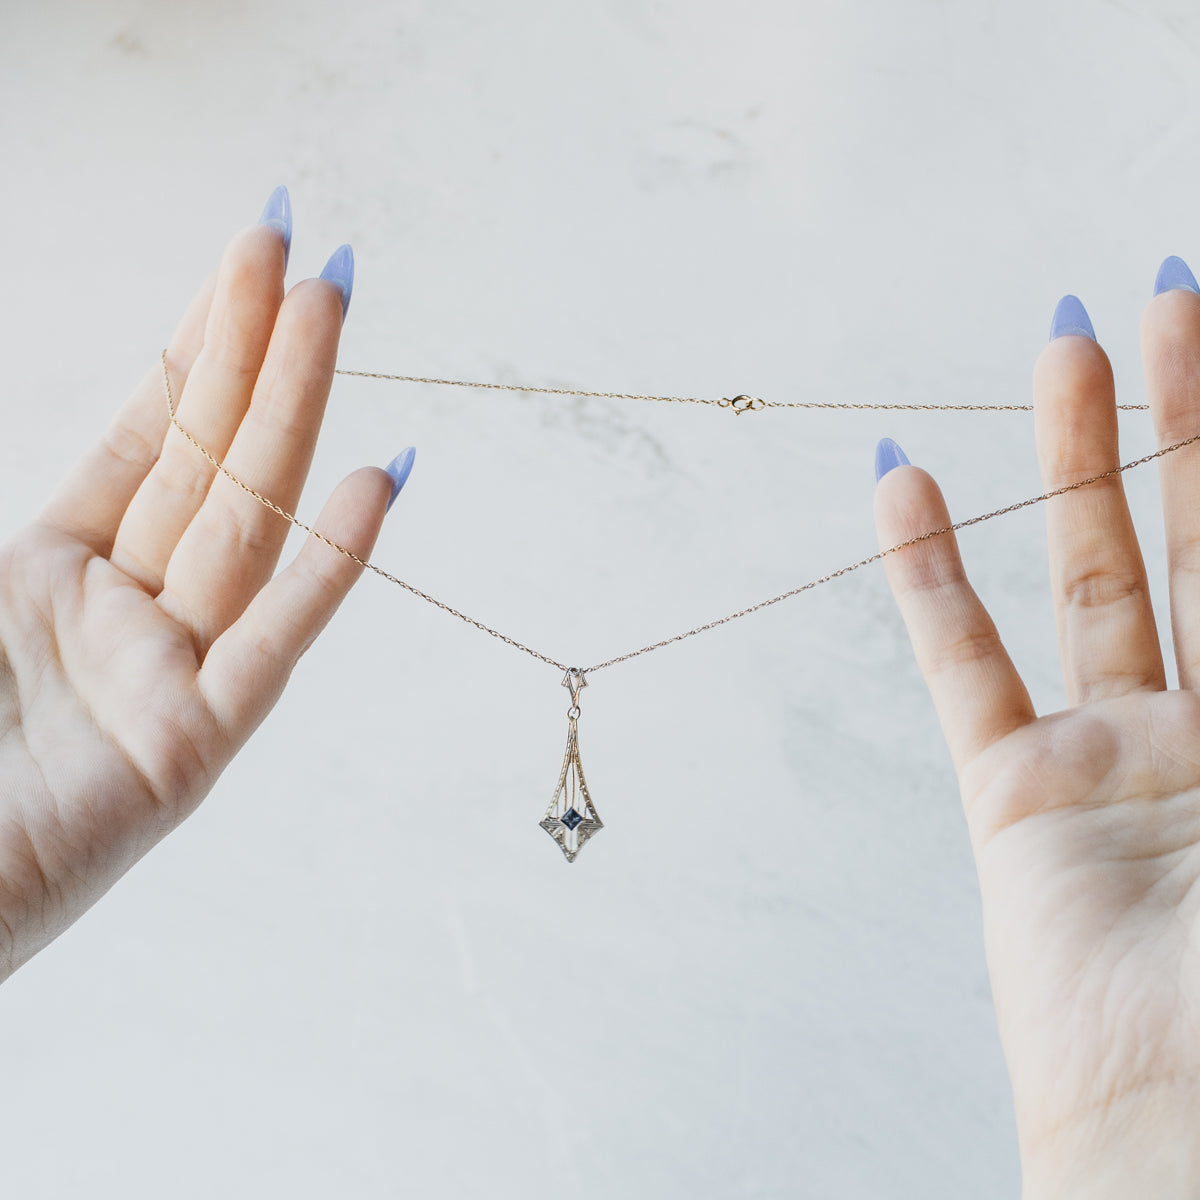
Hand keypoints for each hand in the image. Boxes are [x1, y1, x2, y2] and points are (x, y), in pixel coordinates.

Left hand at [0, 190, 401, 979]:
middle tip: (303, 248)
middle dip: (255, 347)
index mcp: (48, 572)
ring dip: (290, 412)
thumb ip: (18, 535)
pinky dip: (330, 565)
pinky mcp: (190, 750)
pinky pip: (272, 643)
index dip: (198, 341)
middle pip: (208, 458)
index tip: (242, 258)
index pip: (149, 434)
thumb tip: (115, 447)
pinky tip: (377, 481)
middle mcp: (123, 611)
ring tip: (333, 310)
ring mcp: (164, 675)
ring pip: (242, 521)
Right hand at [875, 273, 1199, 1197]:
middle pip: (1198, 537)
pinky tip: (904, 485)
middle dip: (1187, 418)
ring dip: (1073, 464)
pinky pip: (963, 664)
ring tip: (1067, 348)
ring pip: (1088, 576)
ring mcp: (1109, 751)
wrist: (1175, 1138)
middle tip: (1172, 300)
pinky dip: (927, 576)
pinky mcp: (1016, 792)